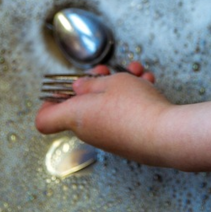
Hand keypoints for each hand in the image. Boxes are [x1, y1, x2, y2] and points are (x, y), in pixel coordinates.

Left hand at [35, 62, 172, 165]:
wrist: (165, 135)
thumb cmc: (135, 108)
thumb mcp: (110, 82)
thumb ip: (90, 84)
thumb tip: (78, 89)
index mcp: (76, 116)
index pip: (44, 120)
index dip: (48, 103)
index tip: (60, 88)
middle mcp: (89, 131)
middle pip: (81, 106)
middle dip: (96, 83)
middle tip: (107, 71)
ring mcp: (109, 138)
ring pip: (107, 106)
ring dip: (121, 86)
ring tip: (136, 72)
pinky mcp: (128, 140)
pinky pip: (124, 115)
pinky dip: (134, 99)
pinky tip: (148, 84)